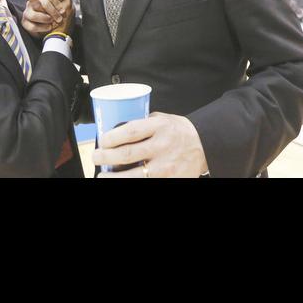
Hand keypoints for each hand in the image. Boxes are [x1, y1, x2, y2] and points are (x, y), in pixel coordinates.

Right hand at [21, 0, 72, 36]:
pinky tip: (48, 27)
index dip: (57, 4)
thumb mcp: (62, 4)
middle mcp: (32, 3)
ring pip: (33, 15)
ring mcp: (27, 13)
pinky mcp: (26, 23)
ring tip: (52, 22)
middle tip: (60, 19)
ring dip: (46, 19)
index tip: (63, 11)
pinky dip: (42, 28)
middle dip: (53, 12)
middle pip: (41, 4)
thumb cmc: (57, 15)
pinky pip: (32, 26)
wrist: (55, 29)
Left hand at [94, 112, 208, 177]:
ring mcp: (166, 166)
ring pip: (132, 176)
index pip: (130, 131)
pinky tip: (121, 181)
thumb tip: (118, 128)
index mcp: (161, 127)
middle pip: (126, 154)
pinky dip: (130, 182)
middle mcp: (163, 146)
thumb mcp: (165, 119)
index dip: (110, 138)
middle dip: (104, 157)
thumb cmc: (180, 132)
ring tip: (102, 176)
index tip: (102, 141)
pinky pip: (145, 183)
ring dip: (112, 178)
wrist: (206, 146)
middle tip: (96, 157)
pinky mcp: (171, 180)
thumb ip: (145, 123)